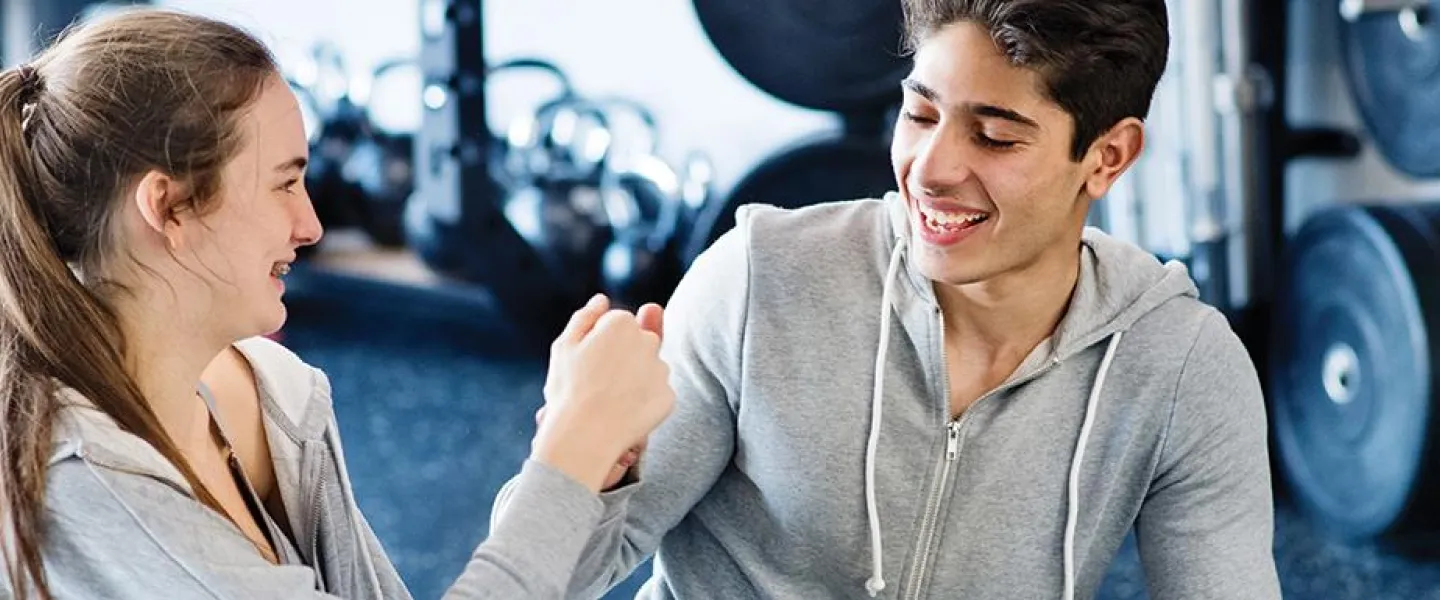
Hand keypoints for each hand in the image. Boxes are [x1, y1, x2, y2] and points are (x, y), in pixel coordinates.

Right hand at [531, 295, 674, 491]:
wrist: (583, 437)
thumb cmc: (568, 390)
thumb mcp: (564, 347)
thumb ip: (585, 318)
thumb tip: (602, 300)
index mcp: (621, 323)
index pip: (617, 324)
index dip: (600, 343)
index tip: (587, 362)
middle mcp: (647, 341)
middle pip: (638, 343)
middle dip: (623, 357)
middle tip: (598, 383)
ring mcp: (661, 370)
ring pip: (649, 369)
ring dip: (635, 380)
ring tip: (610, 401)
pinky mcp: (669, 397)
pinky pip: (657, 395)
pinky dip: (644, 402)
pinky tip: (625, 413)